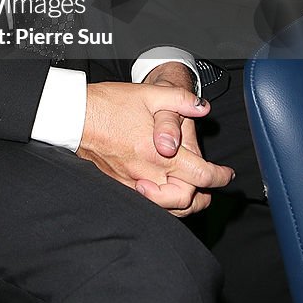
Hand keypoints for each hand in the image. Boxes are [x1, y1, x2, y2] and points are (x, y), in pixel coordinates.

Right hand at [78, 80, 233, 217]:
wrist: (76, 116)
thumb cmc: (110, 104)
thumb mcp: (148, 94)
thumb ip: (180, 100)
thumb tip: (203, 107)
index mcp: (159, 152)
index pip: (200, 175)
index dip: (220, 177)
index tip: (226, 175)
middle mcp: (148, 173)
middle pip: (188, 199)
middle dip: (205, 194)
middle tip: (211, 183)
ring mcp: (133, 183)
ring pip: (168, 208)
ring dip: (185, 202)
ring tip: (193, 191)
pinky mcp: (120, 185)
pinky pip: (148, 205)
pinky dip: (163, 204)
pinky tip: (165, 193)